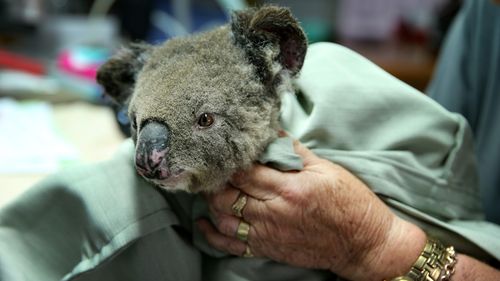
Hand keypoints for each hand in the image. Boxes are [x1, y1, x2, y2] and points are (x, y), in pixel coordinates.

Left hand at [198, 140, 426, 280]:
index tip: (221, 150)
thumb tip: (272, 133)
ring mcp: (267, 234)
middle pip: (227, 195)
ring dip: (212, 202)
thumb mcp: (326, 169)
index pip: (244, 172)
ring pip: (224, 219)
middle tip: (212, 167)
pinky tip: (204, 223)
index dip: (228, 160)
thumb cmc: (350, 204)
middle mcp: (273, 213)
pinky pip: (231, 246)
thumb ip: (294, 152)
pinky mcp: (267, 249)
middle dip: (215, 180)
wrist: (363, 244)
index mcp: (288, 189)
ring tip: (209, 188)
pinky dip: (213, 235)